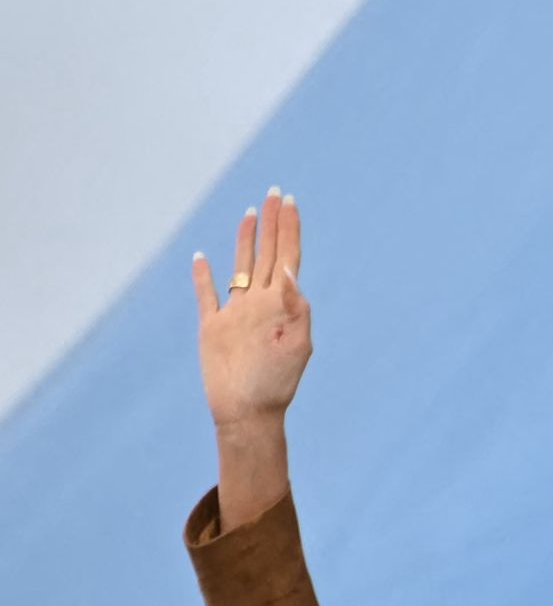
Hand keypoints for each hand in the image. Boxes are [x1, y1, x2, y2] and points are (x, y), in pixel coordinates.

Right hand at [190, 189, 308, 527]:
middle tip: (275, 192)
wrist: (248, 413)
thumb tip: (290, 271)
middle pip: (267, 253)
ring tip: (251, 214)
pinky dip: (203, 276)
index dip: (290, 229)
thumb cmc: (277, 384)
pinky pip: (207, 295)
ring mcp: (236, 313)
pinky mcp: (213, 327)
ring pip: (240, 267)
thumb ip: (296, 307)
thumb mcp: (297, 345)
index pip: (288, 256)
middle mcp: (260, 302)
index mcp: (284, 304)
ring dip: (245, 240)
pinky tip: (201, 257)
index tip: (291, 201)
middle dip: (273, 223)